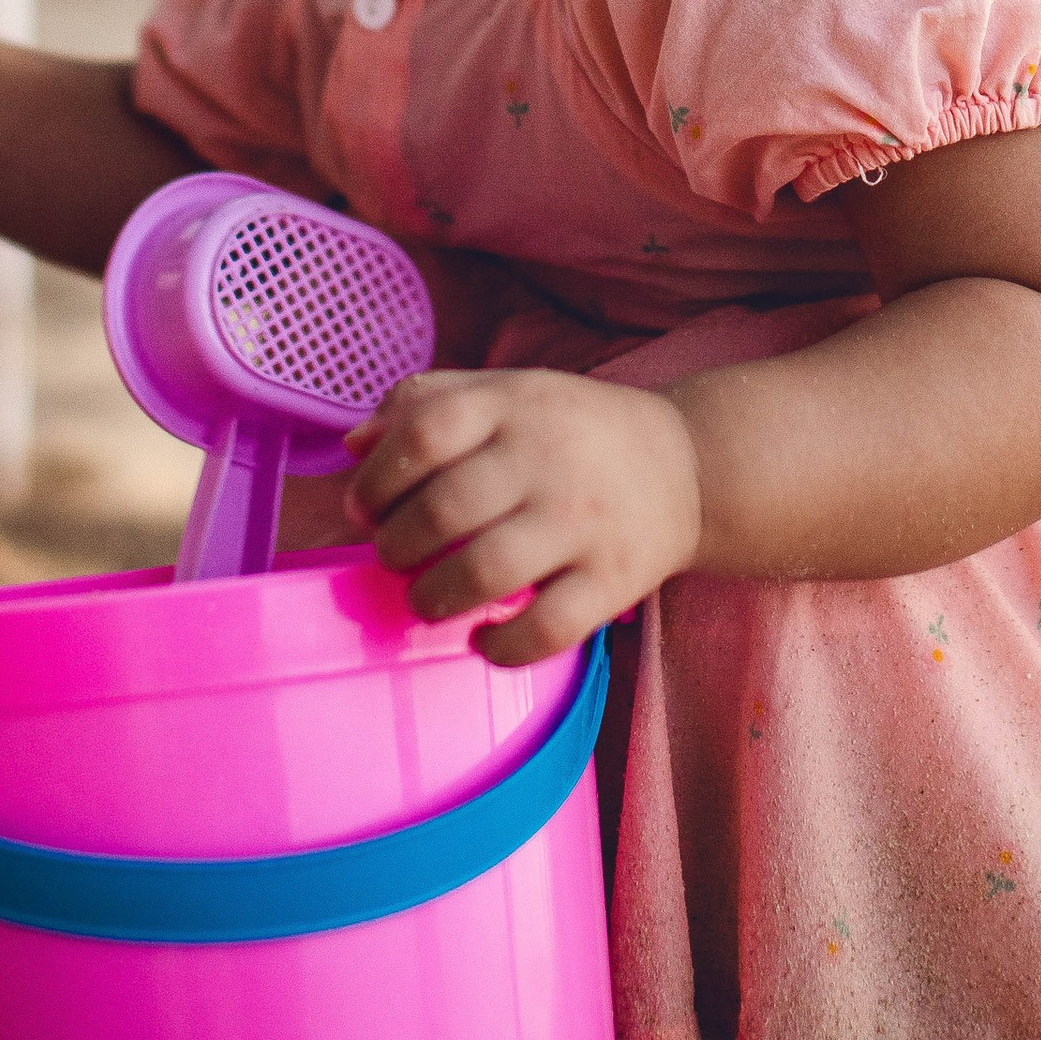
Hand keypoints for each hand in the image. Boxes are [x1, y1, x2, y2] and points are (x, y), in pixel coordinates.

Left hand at [343, 367, 701, 664]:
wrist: (687, 467)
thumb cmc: (573, 431)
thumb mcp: (508, 392)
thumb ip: (428, 402)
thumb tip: (353, 445)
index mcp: (514, 404)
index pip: (425, 432)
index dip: (378, 477)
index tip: (365, 507)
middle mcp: (546, 459)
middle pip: (444, 509)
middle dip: (396, 546)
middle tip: (394, 556)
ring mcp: (581, 523)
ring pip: (485, 572)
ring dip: (434, 598)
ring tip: (426, 600)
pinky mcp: (612, 581)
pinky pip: (546, 629)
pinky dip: (500, 647)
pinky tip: (481, 639)